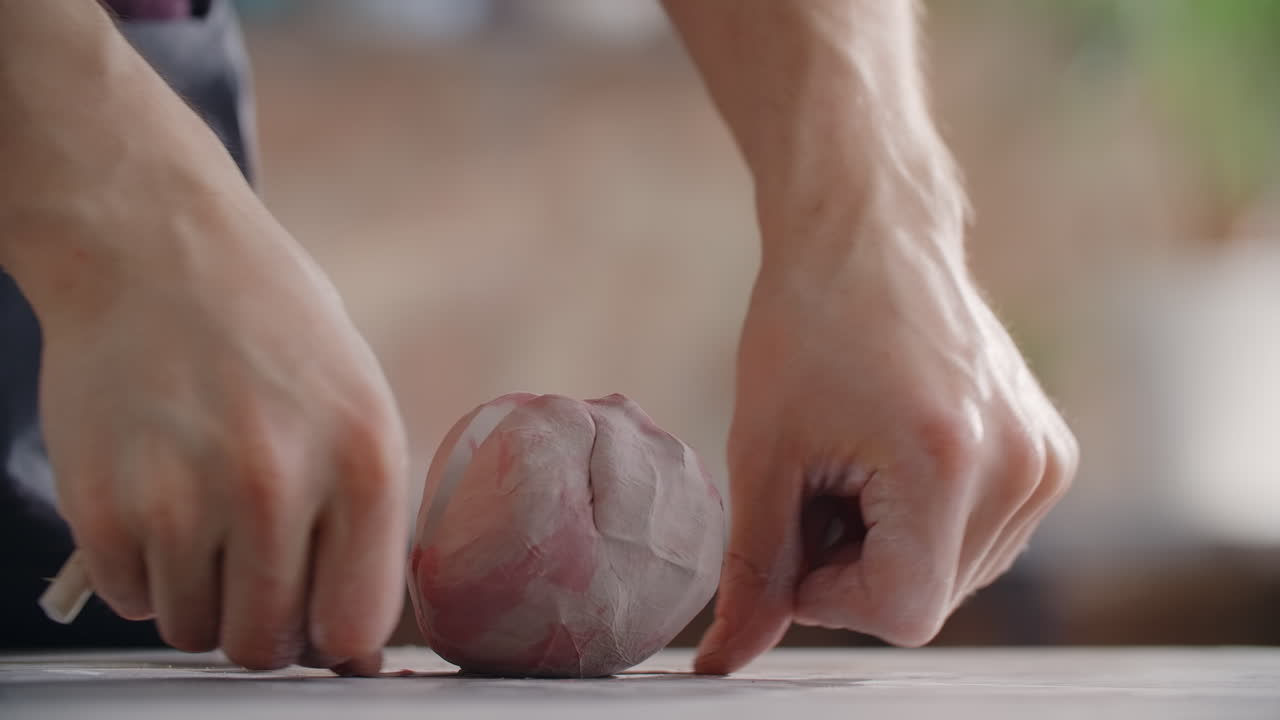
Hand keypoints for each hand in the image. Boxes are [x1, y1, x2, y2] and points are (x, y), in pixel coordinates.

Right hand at [32, 190, 407, 672]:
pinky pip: (130, 599)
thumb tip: (349, 640)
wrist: (156, 252)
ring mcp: (183, 498)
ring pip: (193, 630)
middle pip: (265, 644)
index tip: (317, 615)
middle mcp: (277, 485)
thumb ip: (361, 521)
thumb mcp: (358, 405)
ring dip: (199, 597)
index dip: (333, 634)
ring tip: (206, 520)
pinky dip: (142, 571)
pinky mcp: (102, 503)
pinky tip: (158, 501)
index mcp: (362, 460)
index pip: (353, 625)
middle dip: (261, 623)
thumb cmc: (272, 332)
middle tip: (252, 570)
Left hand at [694, 224, 1077, 673]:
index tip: (793, 530)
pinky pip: (981, 540)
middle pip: (927, 601)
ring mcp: (1046, 461)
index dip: (827, 593)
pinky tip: (894, 457)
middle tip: (816, 485)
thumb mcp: (763, 452)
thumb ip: (754, 569)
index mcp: (946, 463)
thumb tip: (725, 662)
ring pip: (954, 578)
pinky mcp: (1052, 454)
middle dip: (854, 568)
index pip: (900, 615)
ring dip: (890, 547)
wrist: (869, 235)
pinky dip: (927, 525)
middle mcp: (1018, 468)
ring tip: (856, 461)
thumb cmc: (804, 326)